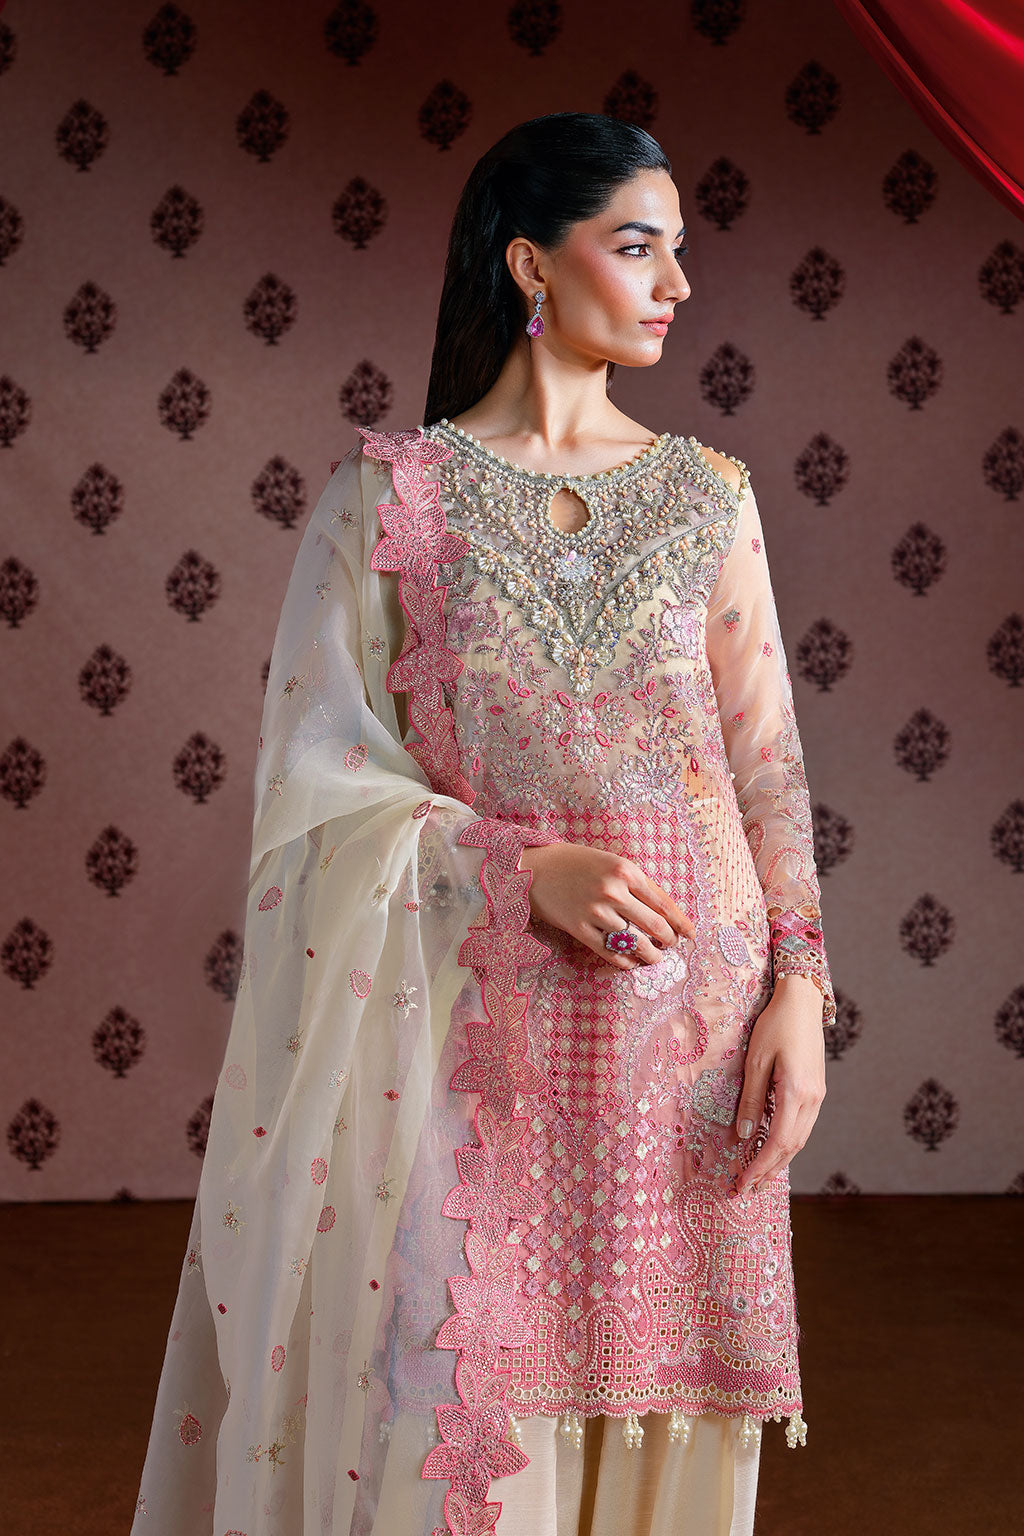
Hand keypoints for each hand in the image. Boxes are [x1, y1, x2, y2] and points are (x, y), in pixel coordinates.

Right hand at [519, 842, 695, 969]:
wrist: (535, 868)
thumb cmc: (576, 863)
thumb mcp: (611, 862)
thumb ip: (635, 884)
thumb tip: (663, 913)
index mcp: (626, 870)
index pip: (664, 903)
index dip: (681, 923)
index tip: (691, 934)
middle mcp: (613, 891)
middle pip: (654, 926)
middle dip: (668, 941)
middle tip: (671, 946)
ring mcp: (595, 912)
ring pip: (634, 942)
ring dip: (649, 955)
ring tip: (654, 959)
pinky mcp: (578, 929)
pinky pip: (610, 953)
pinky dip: (625, 962)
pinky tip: (631, 963)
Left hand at [732, 974, 825, 1198]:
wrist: (803, 1001)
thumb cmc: (775, 1025)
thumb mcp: (756, 1060)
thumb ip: (751, 1099)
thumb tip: (744, 1135)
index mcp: (796, 1093)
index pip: (778, 1143)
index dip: (760, 1167)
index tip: (742, 1183)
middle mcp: (812, 1100)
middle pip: (792, 1147)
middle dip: (769, 1170)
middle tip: (746, 1188)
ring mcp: (818, 1096)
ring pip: (800, 1139)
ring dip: (779, 1160)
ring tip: (759, 1176)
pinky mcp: (817, 1090)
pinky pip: (803, 1125)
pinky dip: (788, 1143)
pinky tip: (775, 1148)